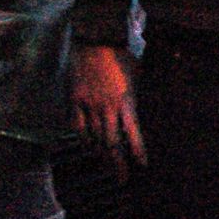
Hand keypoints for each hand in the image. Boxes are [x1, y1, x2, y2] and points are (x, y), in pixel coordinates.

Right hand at [71, 44, 144, 175]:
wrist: (97, 40)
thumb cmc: (120, 56)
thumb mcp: (135, 76)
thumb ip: (133, 97)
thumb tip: (136, 113)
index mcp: (126, 101)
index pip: (133, 133)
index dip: (137, 151)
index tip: (142, 165)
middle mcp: (108, 107)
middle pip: (112, 143)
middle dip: (118, 163)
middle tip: (122, 178)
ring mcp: (90, 104)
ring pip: (95, 137)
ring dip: (102, 155)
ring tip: (107, 166)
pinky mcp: (76, 100)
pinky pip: (78, 126)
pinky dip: (84, 139)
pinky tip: (89, 146)